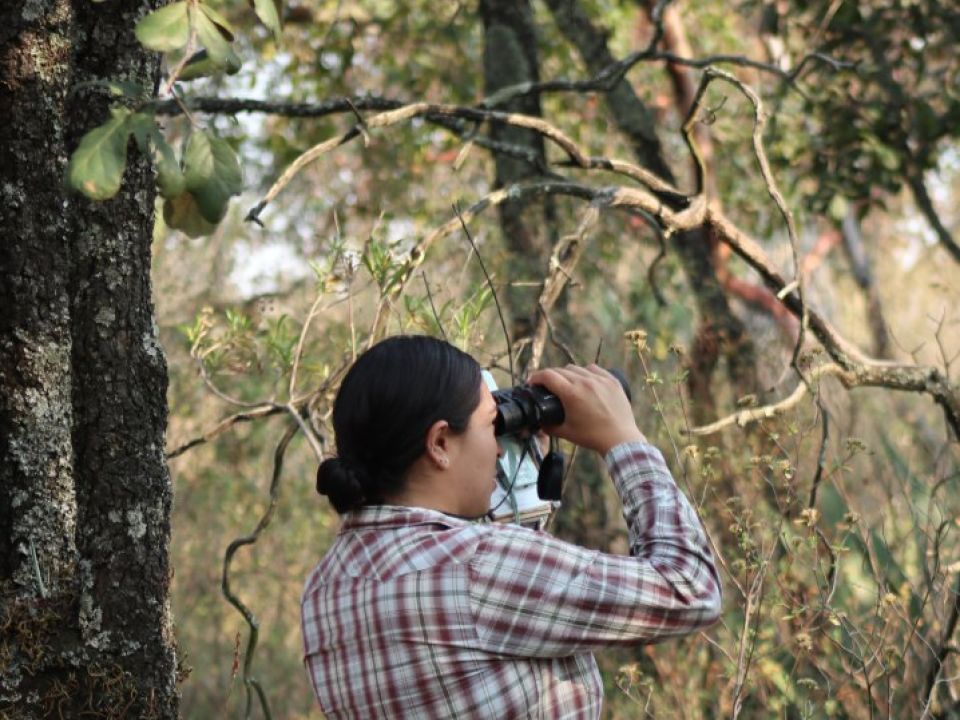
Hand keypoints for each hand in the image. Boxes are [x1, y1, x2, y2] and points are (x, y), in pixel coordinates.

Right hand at [526, 364, 645, 454]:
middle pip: (560, 370)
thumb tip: (540, 423)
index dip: (536, 377)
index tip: (532, 382)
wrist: (620, 438)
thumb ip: (549, 427)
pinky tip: (585, 380)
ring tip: (567, 384)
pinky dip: (585, 372)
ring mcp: (599, 379)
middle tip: (547, 387)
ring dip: (567, 374)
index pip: (547, 376)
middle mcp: (584, 382)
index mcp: (571, 394)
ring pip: (576, 368)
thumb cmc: (592, 436)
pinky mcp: (612, 380)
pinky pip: (594, 369)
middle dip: (550, 377)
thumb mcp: (567, 433)